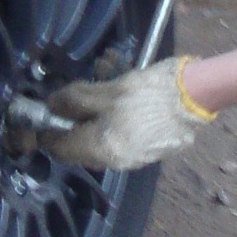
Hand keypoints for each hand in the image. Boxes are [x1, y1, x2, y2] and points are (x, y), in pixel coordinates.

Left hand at [43, 60, 213, 170]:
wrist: (196, 97)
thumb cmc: (149, 93)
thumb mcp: (107, 90)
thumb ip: (74, 100)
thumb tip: (51, 107)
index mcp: (100, 148)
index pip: (59, 149)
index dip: (45, 132)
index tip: (40, 116)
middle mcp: (114, 161)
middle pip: (80, 143)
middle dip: (74, 117)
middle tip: (76, 91)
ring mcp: (132, 158)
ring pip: (101, 135)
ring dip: (97, 110)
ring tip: (105, 74)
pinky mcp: (147, 150)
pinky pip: (120, 134)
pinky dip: (115, 115)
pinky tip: (123, 88)